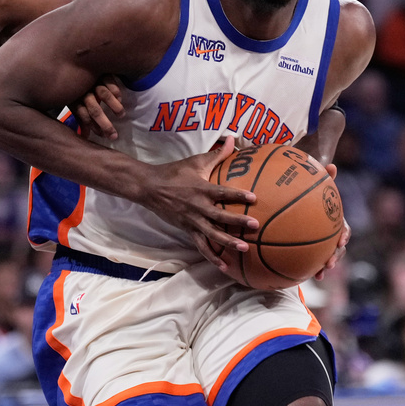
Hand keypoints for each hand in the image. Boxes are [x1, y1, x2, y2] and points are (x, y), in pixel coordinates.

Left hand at [71, 74, 124, 139]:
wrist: (73, 63)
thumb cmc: (76, 88)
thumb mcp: (74, 102)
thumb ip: (80, 118)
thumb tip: (85, 136)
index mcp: (74, 100)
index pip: (84, 116)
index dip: (93, 127)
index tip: (102, 136)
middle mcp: (83, 91)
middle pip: (94, 109)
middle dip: (105, 124)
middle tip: (114, 135)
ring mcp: (92, 81)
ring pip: (103, 95)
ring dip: (114, 107)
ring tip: (121, 115)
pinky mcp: (101, 72)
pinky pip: (110, 82)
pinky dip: (116, 91)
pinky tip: (120, 99)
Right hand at [144, 136, 258, 271]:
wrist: (149, 187)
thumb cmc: (175, 172)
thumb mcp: (195, 161)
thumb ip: (218, 154)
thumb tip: (233, 139)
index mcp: (201, 189)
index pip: (222, 192)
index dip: (237, 195)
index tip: (253, 198)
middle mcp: (198, 206)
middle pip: (220, 216)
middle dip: (237, 222)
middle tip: (255, 226)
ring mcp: (192, 220)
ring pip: (212, 234)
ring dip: (228, 242)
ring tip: (244, 249)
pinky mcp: (187, 229)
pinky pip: (201, 245)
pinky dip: (212, 256)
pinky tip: (224, 266)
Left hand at [315, 163, 347, 279]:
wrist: (299, 211)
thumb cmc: (310, 197)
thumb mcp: (316, 187)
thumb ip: (323, 178)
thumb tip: (332, 165)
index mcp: (334, 221)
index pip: (344, 229)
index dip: (344, 235)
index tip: (340, 239)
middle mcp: (331, 234)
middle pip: (338, 247)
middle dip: (336, 256)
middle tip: (329, 262)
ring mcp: (323, 244)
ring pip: (329, 257)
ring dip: (326, 265)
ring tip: (320, 272)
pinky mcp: (313, 251)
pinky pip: (315, 261)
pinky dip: (313, 269)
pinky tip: (309, 276)